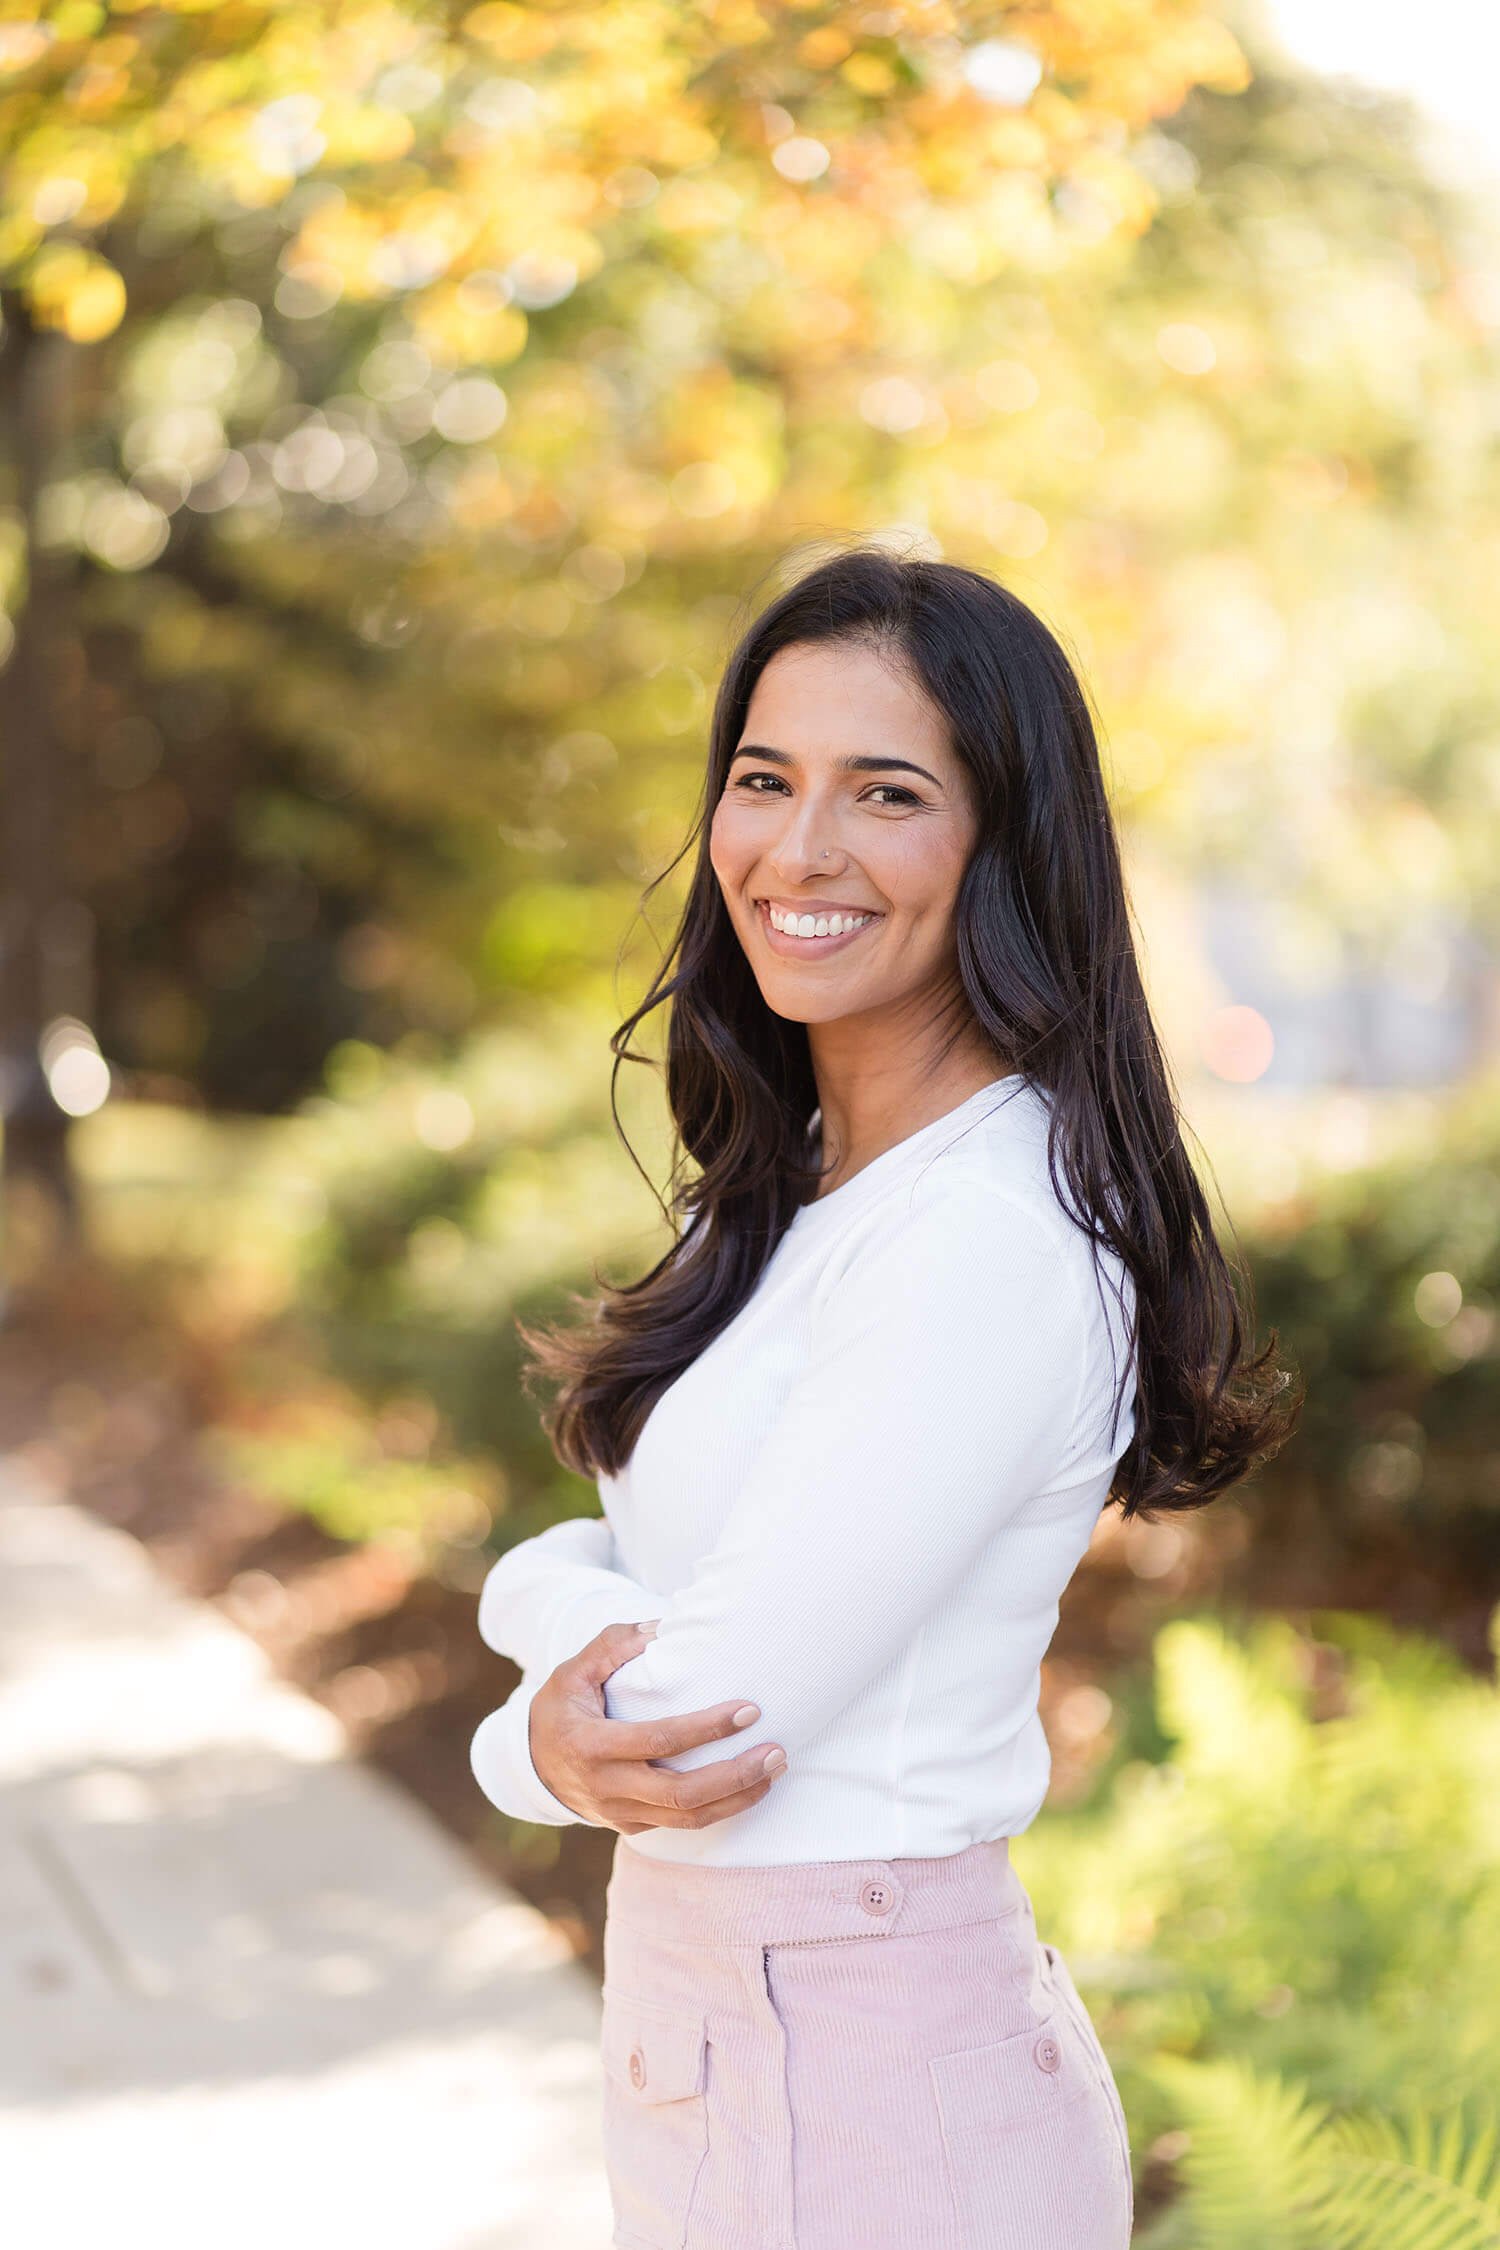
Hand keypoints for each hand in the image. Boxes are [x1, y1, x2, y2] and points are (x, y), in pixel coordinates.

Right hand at [527, 1620, 787, 1832]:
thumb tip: (663, 1627)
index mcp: (591, 1745)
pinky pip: (682, 1825)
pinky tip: (750, 1785)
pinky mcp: (632, 1826)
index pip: (659, 1741)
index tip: (748, 1710)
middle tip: (777, 1752)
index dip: (706, 1728)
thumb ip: (614, 1644)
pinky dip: (721, 1808)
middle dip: (736, 1775)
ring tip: (775, 1770)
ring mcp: (620, 1813)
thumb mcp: (574, 1670)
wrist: (532, 1763)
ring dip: (738, 1797)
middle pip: (682, 1795)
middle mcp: (607, 1787)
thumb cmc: (562, 1706)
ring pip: (688, 1819)